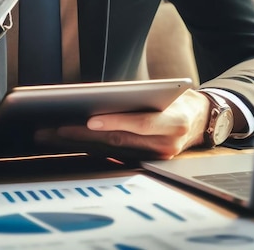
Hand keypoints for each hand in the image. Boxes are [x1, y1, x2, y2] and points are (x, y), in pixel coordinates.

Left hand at [34, 89, 210, 159]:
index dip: (115, 122)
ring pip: (112, 149)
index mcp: (174, 122)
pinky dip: (90, 147)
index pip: (141, 123)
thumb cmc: (181, 100)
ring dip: (79, 142)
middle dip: (83, 134)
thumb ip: (143, 98)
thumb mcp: (169, 93)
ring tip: (51, 134)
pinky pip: (114, 153)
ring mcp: (155, 156)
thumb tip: (106, 97)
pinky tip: (69, 142)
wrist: (202, 120)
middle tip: (54, 128)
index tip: (89, 119)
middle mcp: (165, 144)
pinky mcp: (145, 161)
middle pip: (119, 140)